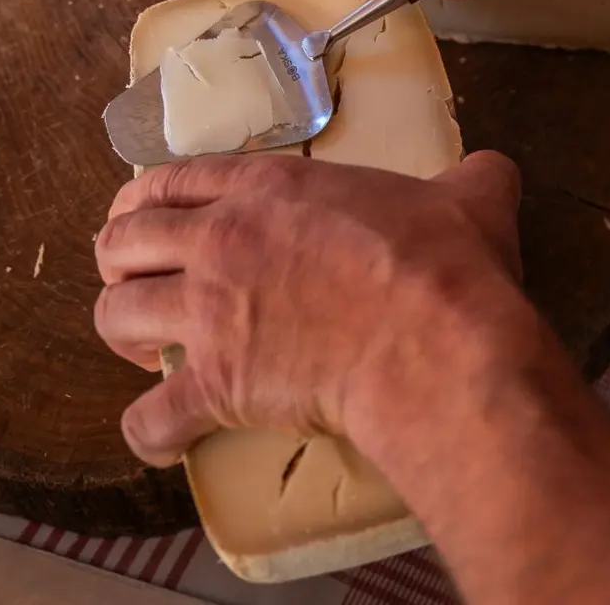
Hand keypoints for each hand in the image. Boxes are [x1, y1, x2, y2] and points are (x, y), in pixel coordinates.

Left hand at [92, 151, 527, 465]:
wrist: (435, 341)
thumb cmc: (447, 263)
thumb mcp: (469, 198)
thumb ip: (470, 179)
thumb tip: (494, 173)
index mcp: (270, 189)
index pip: (172, 179)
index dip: (146, 199)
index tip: (143, 216)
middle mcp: (222, 242)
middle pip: (123, 242)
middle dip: (119, 263)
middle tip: (142, 283)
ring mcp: (211, 315)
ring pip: (115, 317)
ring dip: (122, 335)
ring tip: (147, 350)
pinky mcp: (216, 385)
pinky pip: (149, 417)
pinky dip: (147, 431)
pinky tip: (159, 436)